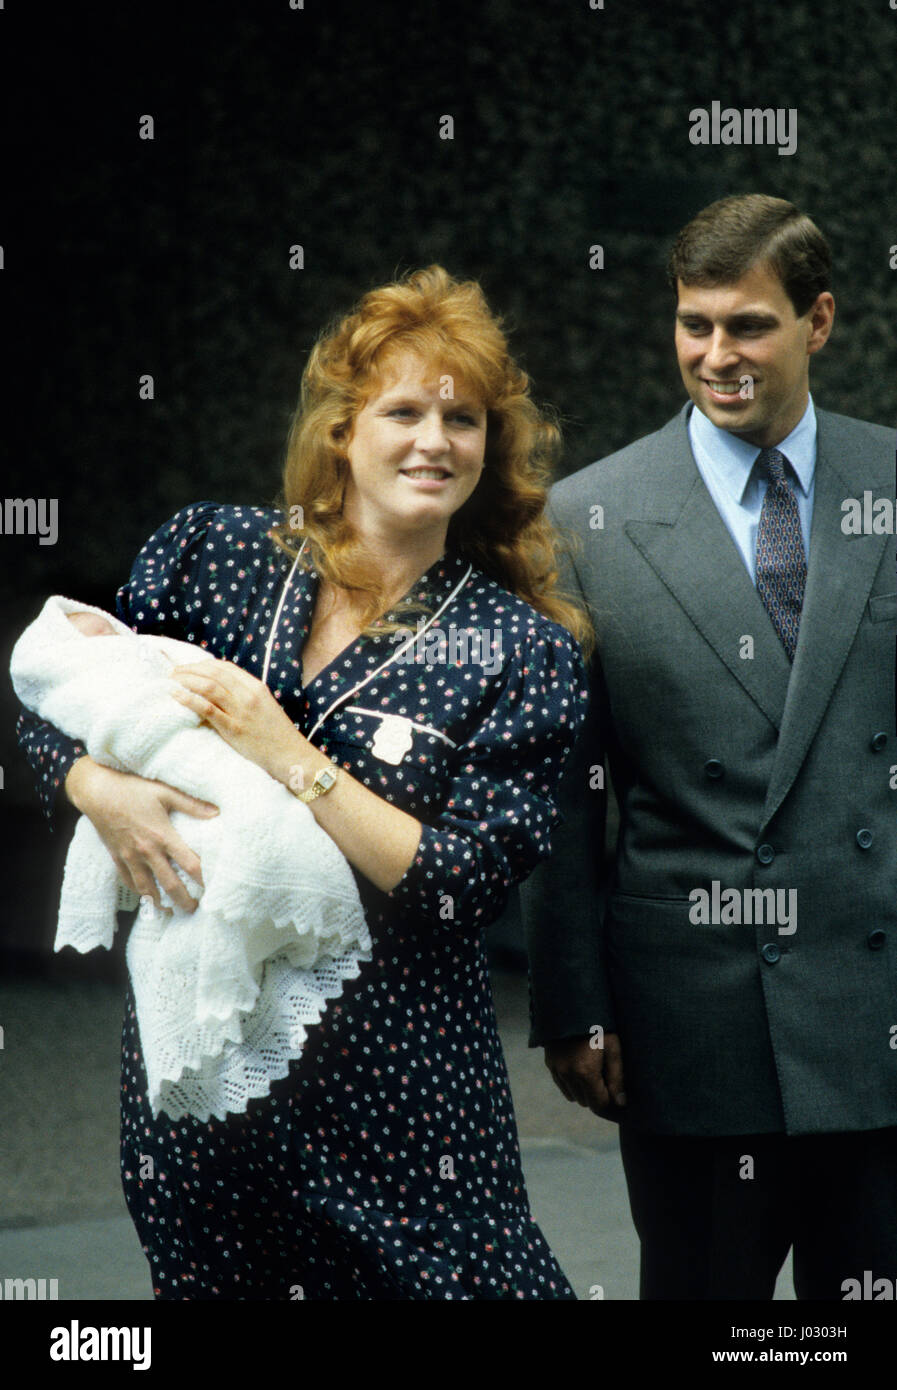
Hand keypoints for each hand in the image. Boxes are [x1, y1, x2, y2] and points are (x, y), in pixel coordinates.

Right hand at [65, 757, 218, 913]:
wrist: (97, 792)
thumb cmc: (132, 789)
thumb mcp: (164, 792)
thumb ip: (191, 804)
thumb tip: (216, 812)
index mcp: (163, 836)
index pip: (189, 864)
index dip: (203, 878)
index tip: (212, 887)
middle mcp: (147, 852)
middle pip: (170, 884)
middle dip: (183, 900)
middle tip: (194, 909)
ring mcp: (130, 858)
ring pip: (147, 889)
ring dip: (160, 902)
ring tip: (171, 910)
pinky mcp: (117, 858)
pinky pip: (129, 881)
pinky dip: (139, 892)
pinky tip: (146, 896)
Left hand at [169, 658, 302, 778]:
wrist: (291, 756)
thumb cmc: (276, 735)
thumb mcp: (264, 708)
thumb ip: (245, 697)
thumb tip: (219, 692)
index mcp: (257, 687)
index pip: (225, 667)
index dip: (203, 664)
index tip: (188, 668)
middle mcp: (248, 695)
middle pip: (214, 673)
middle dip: (190, 669)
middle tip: (173, 672)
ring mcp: (241, 711)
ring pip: (209, 686)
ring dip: (187, 680)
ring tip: (171, 681)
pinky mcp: (234, 729)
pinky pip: (207, 709)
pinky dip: (190, 699)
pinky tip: (176, 696)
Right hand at [544, 1032, 625, 1114]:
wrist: (572, 1003)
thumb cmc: (599, 1024)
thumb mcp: (613, 1048)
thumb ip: (617, 1078)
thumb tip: (620, 1103)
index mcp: (586, 1073)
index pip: (598, 1105)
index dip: (609, 1102)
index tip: (616, 1094)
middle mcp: (568, 1074)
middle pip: (585, 1102)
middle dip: (597, 1095)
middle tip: (606, 1077)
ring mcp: (556, 1069)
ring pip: (572, 1096)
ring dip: (583, 1090)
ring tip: (593, 1070)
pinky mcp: (550, 1063)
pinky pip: (561, 1084)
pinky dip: (571, 1082)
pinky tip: (580, 1066)